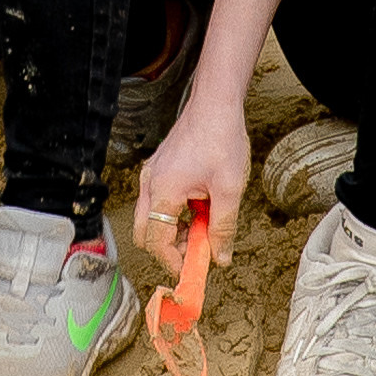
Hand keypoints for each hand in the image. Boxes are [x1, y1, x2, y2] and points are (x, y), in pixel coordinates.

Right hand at [133, 90, 249, 276]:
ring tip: (205, 224)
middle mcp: (150, 184)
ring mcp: (151, 176)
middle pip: (146, 234)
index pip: (157, 242)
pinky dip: (174, 214)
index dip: (175, 262)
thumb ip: (222, 227)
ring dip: (174, 231)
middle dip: (170, 248)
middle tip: (199, 249)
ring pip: (151, 219)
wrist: (215, 105)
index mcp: (162, 191)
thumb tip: (220, 258)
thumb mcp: (229, 189)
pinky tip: (199, 207)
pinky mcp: (158, 170)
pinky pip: (157, 203)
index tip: (196, 270)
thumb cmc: (220, 140)